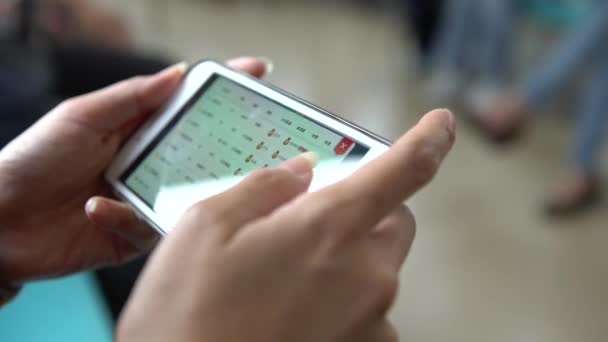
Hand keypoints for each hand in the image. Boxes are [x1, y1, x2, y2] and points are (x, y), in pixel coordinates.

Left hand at [0, 57, 268, 285]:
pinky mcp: (138, 232)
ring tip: (143, 184)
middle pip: (203, 149)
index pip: (189, 104)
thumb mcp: (81, 116)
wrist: (1, 222)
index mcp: (138, 128)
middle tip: (245, 142)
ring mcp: (147, 196)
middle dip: (225, 145)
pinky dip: (126, 217)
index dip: (223, 89)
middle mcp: (150, 161)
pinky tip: (96, 208)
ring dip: (176, 190)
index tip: (256, 72)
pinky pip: (155, 226)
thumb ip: (131, 98)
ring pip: (189, 193)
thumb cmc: (33, 160)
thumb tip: (179, 74)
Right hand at [117, 109, 454, 341]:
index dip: (428, 140)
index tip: (441, 125)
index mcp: (330, 229)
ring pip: (376, 271)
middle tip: (313, 220)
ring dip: (345, 262)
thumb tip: (299, 171)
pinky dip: (341, 303)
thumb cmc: (188, 319)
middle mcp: (366, 276)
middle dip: (365, 212)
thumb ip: (263, 188)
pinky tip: (291, 313)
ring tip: (283, 280)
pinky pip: (366, 314)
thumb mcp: (205, 228)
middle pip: (393, 223)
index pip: (405, 169)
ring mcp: (370, 323)